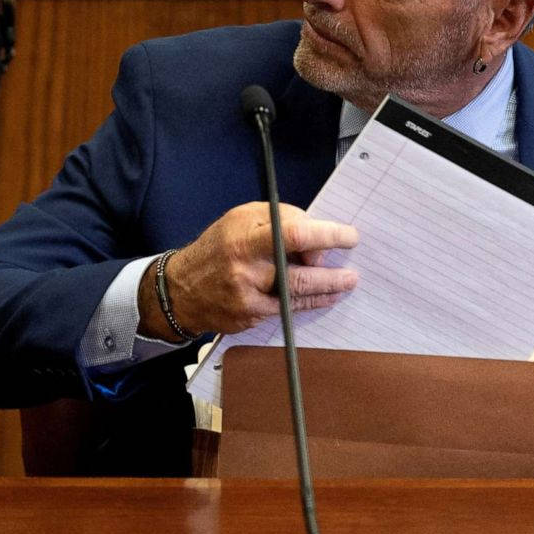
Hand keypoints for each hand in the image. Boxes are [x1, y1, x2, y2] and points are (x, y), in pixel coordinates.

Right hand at [142, 202, 358, 338]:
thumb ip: (279, 218)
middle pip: (299, 270)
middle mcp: (245, 266)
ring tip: (347, 282)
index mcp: (244, 236)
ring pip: (298, 293)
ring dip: (328, 288)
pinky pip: (288, 310)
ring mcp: (247, 295)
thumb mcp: (241, 218)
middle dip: (331, 271)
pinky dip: (310, 302)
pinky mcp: (250, 315)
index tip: (348, 236)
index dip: (327, 235)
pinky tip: (326, 297)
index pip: (294, 233)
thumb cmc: (218, 247)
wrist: (181, 289)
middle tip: (352, 270)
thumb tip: (315, 233)